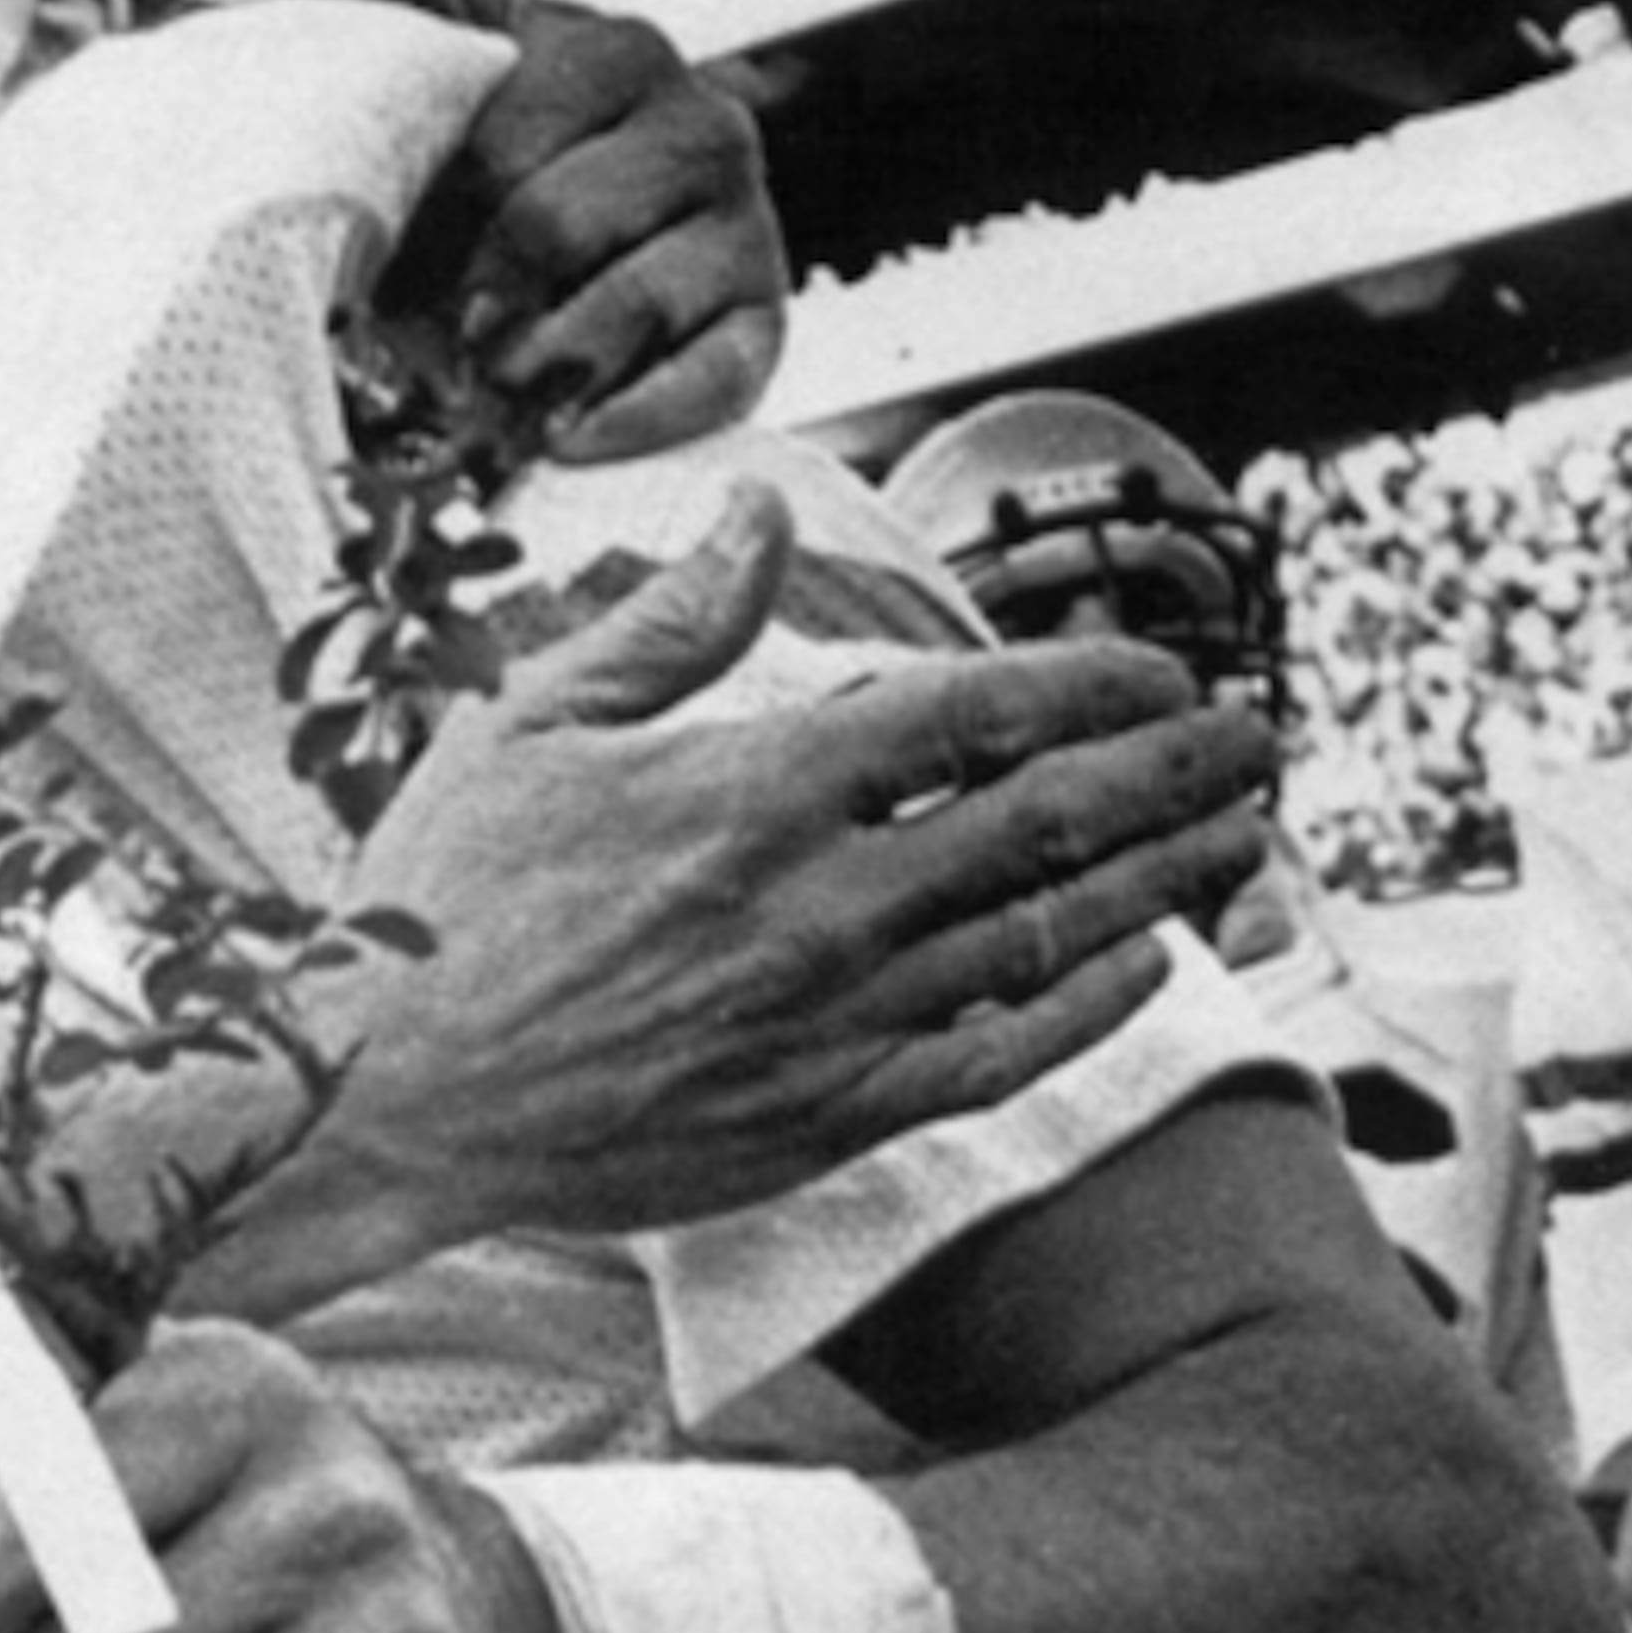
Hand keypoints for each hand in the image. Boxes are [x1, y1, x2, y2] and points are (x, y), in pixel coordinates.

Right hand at [200, 480, 1273, 1297]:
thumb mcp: (529, 725)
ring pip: (1044, 938)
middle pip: (1047, 822)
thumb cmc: (438, 907)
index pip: (977, 714)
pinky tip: (1144, 968)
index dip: (1092, 686)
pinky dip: (1084, 1009)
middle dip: (1168, 773)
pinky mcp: (822, 1119)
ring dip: (1160, 879)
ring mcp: (832, 1020)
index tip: (1160, 671)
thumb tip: (761, 513)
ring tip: (1237, 839)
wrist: (379, 1098)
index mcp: (755, 789)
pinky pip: (995, 1060)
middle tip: (1252, 741)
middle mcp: (819, 904)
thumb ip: (669, 623)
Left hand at [272, 0, 781, 457]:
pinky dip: (631, 421)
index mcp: (611, 51)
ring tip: (472, 398)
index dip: (421, 219)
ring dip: (532, 368)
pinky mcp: (758, 325)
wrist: (521, 251)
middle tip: (411, 342)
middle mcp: (698, 125)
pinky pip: (713, 380)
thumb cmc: (446, 147)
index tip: (369, 262)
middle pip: (555, 228)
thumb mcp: (401, 43)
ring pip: (624, 307)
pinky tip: (561, 444)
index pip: (503, 145)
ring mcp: (742, 227)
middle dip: (467, 299)